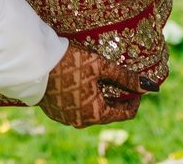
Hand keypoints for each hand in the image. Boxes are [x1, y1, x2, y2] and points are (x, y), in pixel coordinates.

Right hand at [38, 41, 157, 127]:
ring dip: (97, 96)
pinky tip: (78, 80)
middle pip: (107, 111)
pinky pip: (74, 107)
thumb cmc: (69, 63)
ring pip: (90, 109)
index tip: (137, 86)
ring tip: (96, 76)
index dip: (134, 98)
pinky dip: (81, 96)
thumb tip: (151, 87)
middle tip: (117, 77)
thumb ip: (125, 77)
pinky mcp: (53, 111)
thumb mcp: (99, 65)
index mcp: (96, 114)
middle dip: (115, 95)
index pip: (125, 113)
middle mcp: (82, 121)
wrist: (31, 62)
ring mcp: (66, 118)